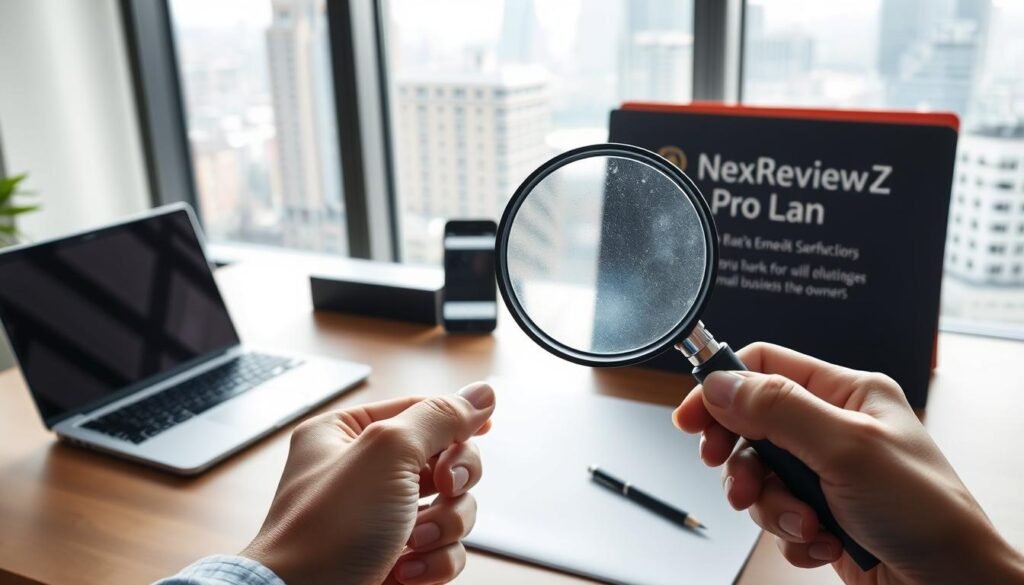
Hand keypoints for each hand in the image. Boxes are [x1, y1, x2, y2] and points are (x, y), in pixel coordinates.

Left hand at [241, 382, 495, 584]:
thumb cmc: (327, 530)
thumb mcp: (386, 452)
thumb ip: (440, 417)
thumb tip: (483, 393)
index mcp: (347, 435)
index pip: (419, 410)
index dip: (456, 418)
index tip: (485, 428)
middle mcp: (365, 474)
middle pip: (445, 458)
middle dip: (454, 479)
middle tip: (447, 486)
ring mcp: (382, 520)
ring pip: (453, 508)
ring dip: (445, 525)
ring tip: (416, 541)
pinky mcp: (398, 559)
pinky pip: (444, 550)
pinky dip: (435, 561)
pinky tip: (407, 569)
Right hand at [673, 343, 1023, 584]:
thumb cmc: (928, 514)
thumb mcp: (846, 448)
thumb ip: (777, 410)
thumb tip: (720, 384)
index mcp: (848, 393)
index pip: (767, 367)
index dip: (722, 388)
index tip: (690, 419)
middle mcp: (834, 428)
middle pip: (752, 426)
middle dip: (742, 461)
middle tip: (732, 480)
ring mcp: (827, 473)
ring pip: (760, 477)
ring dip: (772, 506)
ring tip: (803, 523)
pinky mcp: (821, 514)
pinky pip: (776, 515)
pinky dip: (790, 534)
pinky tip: (819, 543)